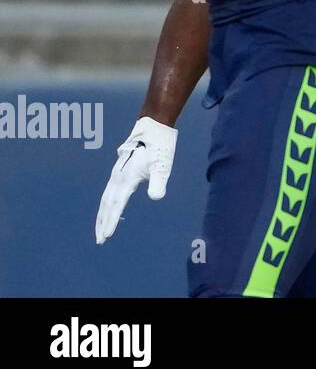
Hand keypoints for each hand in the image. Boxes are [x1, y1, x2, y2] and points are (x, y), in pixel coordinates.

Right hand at [95, 116, 177, 243]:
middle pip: (107, 204)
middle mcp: (118, 177)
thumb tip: (156, 197)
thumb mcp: (162, 165)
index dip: (111, 221)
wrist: (153, 127)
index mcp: (127, 178)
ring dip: (103, 214)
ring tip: (101, 230)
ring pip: (107, 198)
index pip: (117, 205)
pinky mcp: (121, 171)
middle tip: (100, 240)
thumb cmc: (160, 146)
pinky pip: (111, 191)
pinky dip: (108, 204)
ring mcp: (118, 173)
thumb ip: (158, 182)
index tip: (107, 236)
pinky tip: (110, 209)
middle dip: (103, 222)